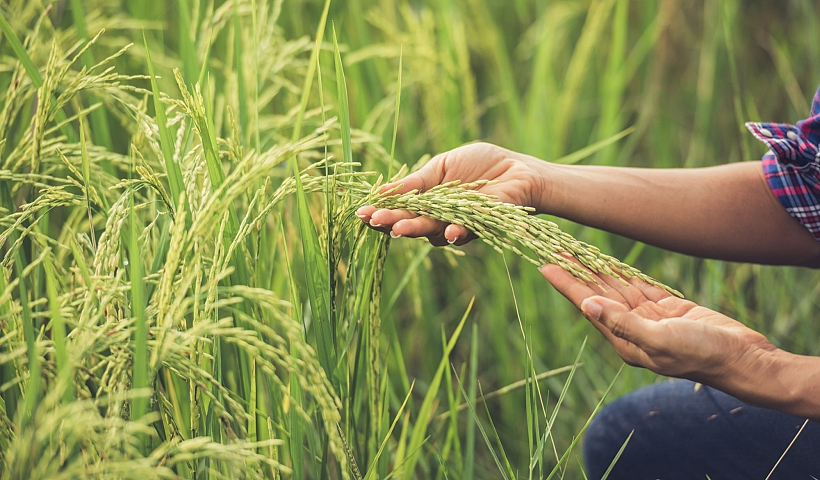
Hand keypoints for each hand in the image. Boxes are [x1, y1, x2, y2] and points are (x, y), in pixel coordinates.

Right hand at [356, 142, 549, 245]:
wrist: (518, 169)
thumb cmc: (481, 164)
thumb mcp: (442, 167)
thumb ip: (416, 182)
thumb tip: (382, 191)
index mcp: (427, 201)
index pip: (399, 209)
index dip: (381, 211)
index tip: (362, 212)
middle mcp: (438, 218)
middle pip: (410, 223)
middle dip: (392, 222)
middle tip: (375, 221)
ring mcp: (457, 224)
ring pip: (432, 231)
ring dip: (416, 229)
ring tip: (399, 228)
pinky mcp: (480, 226)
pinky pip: (463, 232)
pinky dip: (455, 232)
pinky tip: (447, 231)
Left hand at [539, 264, 777, 384]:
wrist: (742, 358)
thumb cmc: (702, 354)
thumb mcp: (660, 339)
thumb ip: (623, 323)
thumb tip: (588, 306)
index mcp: (624, 340)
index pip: (587, 306)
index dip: (566, 284)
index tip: (545, 265)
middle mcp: (631, 329)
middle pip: (597, 294)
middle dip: (576, 272)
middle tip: (555, 248)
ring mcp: (649, 319)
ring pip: (616, 288)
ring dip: (596, 269)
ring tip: (575, 250)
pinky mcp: (668, 310)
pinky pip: (639, 287)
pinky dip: (623, 273)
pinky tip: (607, 262)